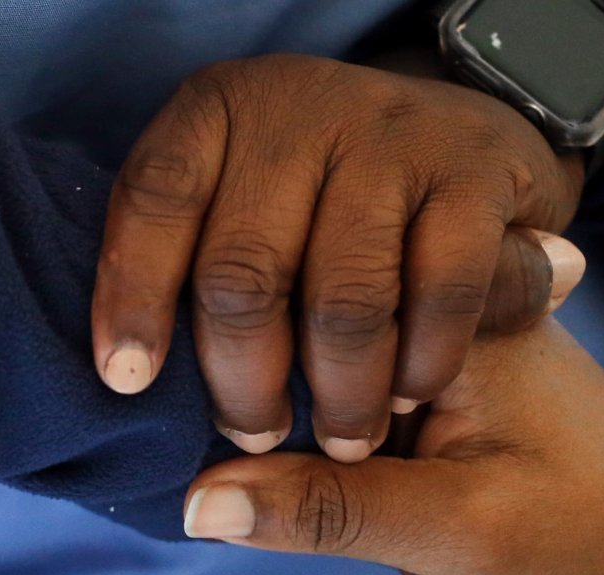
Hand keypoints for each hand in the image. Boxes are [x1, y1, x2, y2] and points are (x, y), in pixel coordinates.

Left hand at [91, 54, 585, 461]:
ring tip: (343, 440)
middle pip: (244, 271)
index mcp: (228, 105)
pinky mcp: (475, 173)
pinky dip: (422, 365)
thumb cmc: (338, 189)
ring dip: (340, 394)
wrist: (474, 132)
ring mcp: (394, 135)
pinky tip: (409, 396)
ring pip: (344, 300)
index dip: (133, 296)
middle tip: (256, 437)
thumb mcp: (254, 193)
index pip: (157, 196)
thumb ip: (197, 254)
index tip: (128, 382)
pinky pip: (440, 296)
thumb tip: (129, 375)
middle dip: (242, 382)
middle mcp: (305, 106)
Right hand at [181, 319, 603, 574]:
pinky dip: (331, 442)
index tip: (227, 451)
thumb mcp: (463, 530)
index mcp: (451, 310)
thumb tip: (199, 499)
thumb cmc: (593, 531)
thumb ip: (334, 511)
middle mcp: (439, 304)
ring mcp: (435, 338)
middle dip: (279, 422)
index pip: (300, 315)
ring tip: (368, 490)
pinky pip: (347, 395)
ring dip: (306, 438)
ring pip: (316, 370)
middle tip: (345, 491)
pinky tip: (356, 478)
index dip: (245, 386)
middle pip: (298, 337)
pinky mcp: (433, 379)